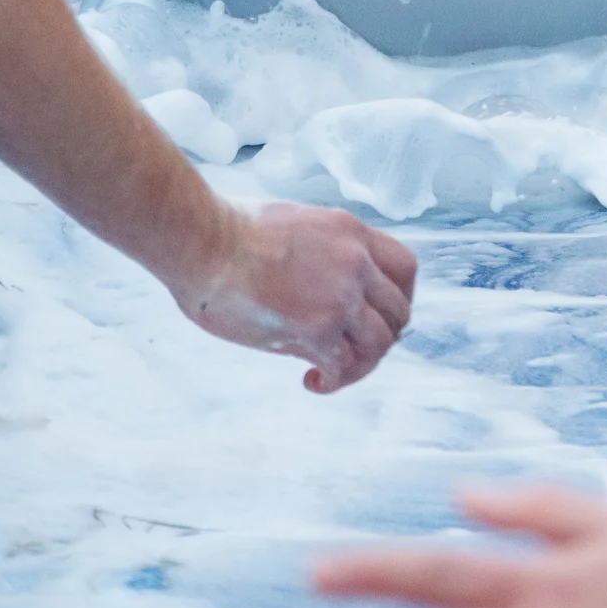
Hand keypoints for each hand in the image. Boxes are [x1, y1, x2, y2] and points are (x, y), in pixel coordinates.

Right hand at [178, 200, 417, 392]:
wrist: (201, 240)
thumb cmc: (227, 230)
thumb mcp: (294, 226)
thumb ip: (319, 257)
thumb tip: (320, 299)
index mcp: (350, 231)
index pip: (404, 268)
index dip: (397, 298)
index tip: (375, 315)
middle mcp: (356, 262)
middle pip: (398, 312)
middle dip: (379, 337)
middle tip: (349, 350)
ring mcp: (340, 296)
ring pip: (380, 343)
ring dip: (359, 364)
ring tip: (329, 371)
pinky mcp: (316, 329)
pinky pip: (344, 367)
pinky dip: (333, 381)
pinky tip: (312, 381)